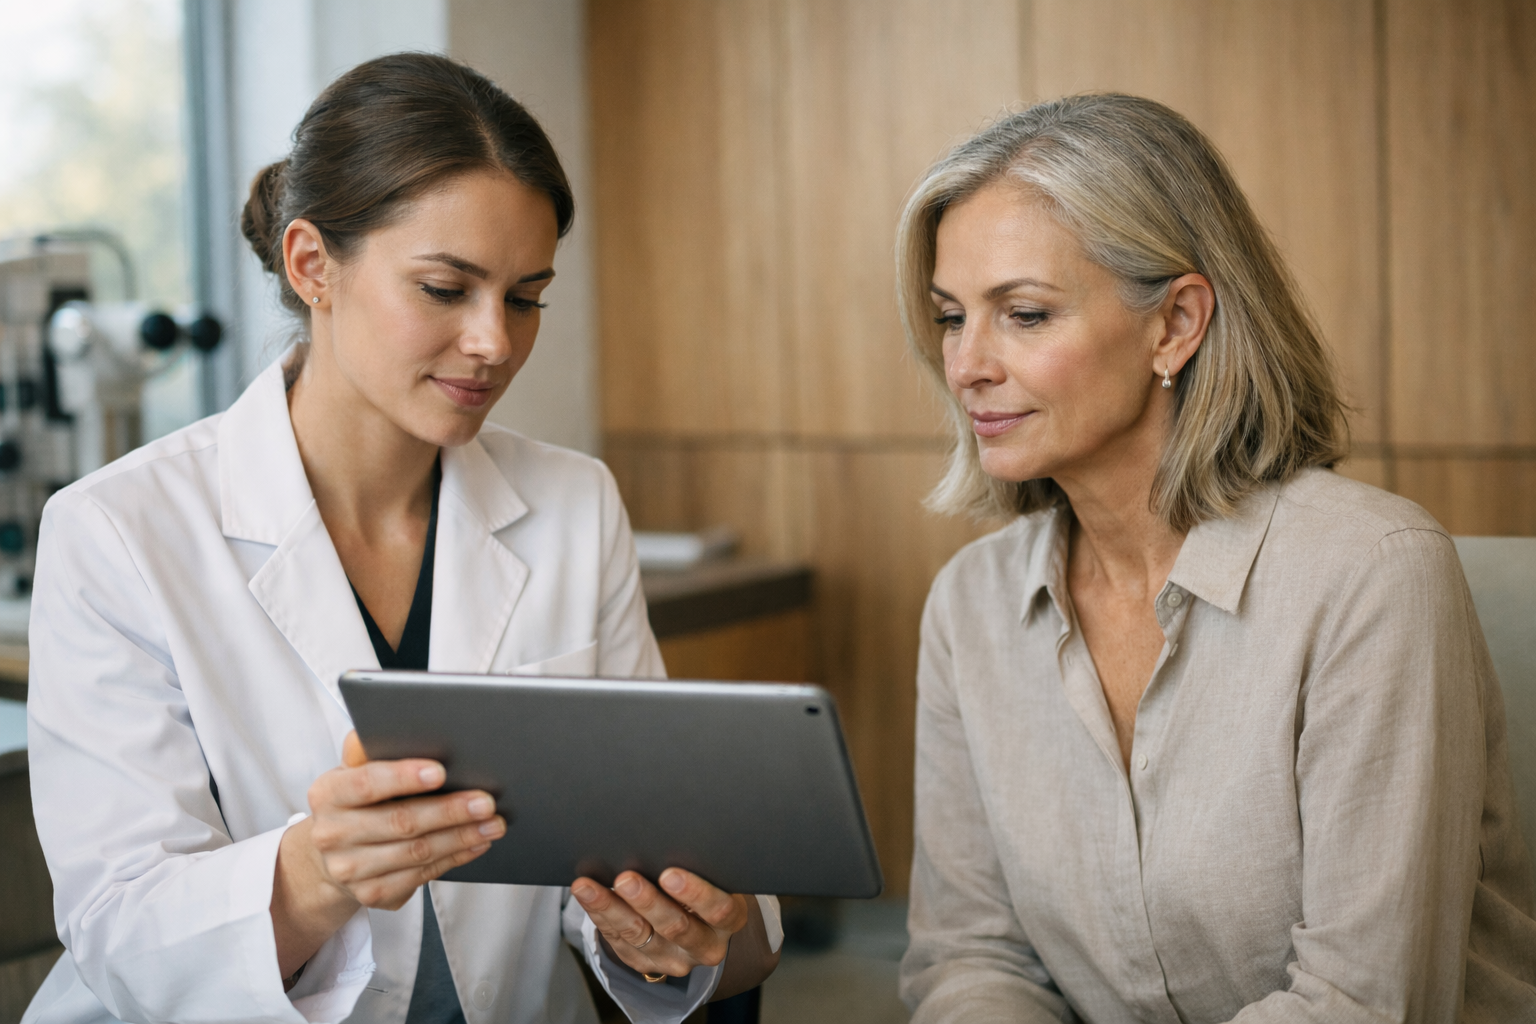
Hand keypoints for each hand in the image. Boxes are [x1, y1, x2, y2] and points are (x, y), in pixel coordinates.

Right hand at [270, 731, 503, 977]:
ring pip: (416, 852)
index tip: (440, 770)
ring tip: (493, 823)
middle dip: (449, 811)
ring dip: (461, 836)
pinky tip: (476, 843)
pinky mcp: (372, 894)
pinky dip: (454, 858)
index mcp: (327, 793)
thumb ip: (370, 747)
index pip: (366, 783)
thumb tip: (390, 719)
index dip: (404, 777)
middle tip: (487, 800)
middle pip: (400, 822)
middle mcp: (332, 835)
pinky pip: (421, 876)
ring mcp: (350, 870)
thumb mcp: (355, 770)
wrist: (332, 856)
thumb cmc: (356, 801)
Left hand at [571, 868, 749, 980]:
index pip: (718, 910)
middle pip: (676, 927)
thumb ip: (700, 865)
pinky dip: (600, 915)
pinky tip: (587, 895)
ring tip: (590, 886)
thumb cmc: (706, 883)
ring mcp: (673, 959)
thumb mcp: (715, 876)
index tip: (670, 874)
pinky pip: (618, 941)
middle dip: (648, 901)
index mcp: (729, 920)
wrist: (698, 921)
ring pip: (640, 936)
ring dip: (612, 908)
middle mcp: (704, 946)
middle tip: (626, 878)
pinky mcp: (645, 963)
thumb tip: (665, 838)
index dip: (696, 893)